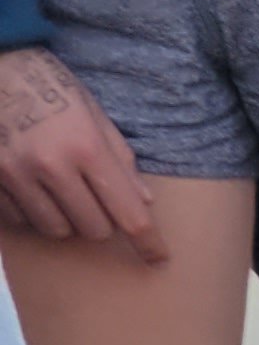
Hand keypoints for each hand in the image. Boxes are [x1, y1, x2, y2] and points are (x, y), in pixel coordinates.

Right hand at [0, 47, 157, 260]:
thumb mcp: (93, 113)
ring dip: (65, 219)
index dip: (149, 243)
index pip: (129, 214)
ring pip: (56, 230)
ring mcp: (14, 173)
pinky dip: (30, 213)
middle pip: (94, 230)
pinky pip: (19, 220)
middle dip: (100, 220)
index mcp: (86, 147)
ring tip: (59, 191)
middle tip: (91, 196)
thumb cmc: (48, 86)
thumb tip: (145, 201)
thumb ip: (120, 159)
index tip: (158, 258)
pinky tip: (30, 189)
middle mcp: (51, 165)